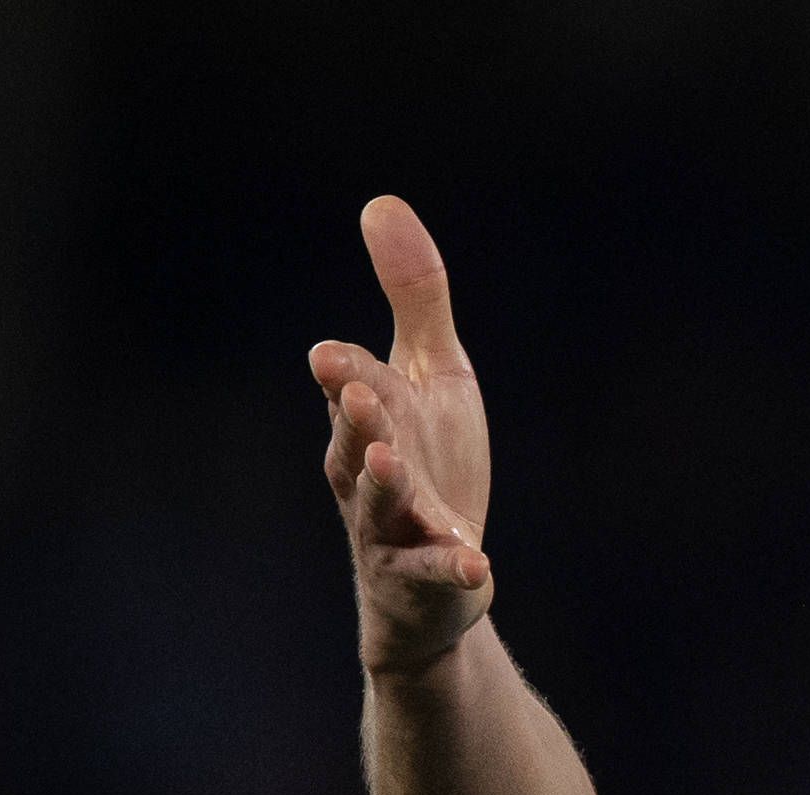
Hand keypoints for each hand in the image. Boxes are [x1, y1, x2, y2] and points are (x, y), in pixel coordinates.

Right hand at [310, 197, 497, 676]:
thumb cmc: (429, 462)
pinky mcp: (425, 575)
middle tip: (352, 391)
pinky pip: (436, 570)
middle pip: (356, 441)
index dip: (348, 372)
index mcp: (367, 417)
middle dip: (355, 417)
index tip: (332, 356)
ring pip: (382, 504)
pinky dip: (452, 566)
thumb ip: (415, 297)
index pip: (355, 385)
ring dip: (386, 483)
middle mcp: (365, 471)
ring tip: (394, 463)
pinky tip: (476, 565)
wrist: (438, 575)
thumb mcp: (431, 375)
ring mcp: (391, 527)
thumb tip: (382, 203)